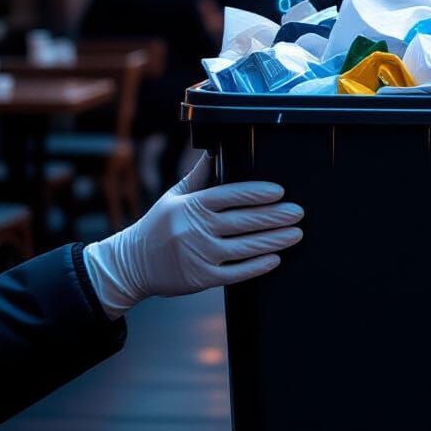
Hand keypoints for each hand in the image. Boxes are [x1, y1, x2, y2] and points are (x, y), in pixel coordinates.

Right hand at [84, 155, 302, 319]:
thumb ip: (199, 176)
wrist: (131, 264)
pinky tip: (274, 258)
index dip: (257, 193)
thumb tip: (215, 151)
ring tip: (295, 234)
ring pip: (245, 247)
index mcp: (192, 206)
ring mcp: (199, 255)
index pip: (231, 195)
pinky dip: (257, 266)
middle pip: (244, 221)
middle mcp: (197, 230)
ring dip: (274, 240)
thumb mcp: (174, 196)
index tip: (280, 192)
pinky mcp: (201, 279)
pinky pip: (235, 273)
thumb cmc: (158, 225)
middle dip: (275, 216)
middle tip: (298, 212)